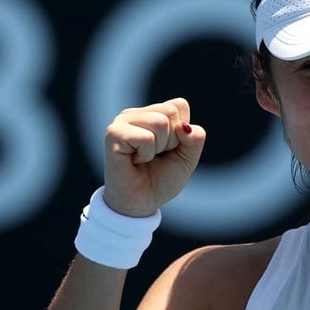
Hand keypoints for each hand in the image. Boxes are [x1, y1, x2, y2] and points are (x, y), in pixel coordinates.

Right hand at [101, 97, 205, 216]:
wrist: (141, 204)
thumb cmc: (161, 179)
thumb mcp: (188, 158)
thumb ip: (195, 139)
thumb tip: (184, 127)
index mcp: (151, 113)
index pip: (179, 105)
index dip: (182, 132)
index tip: (168, 149)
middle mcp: (135, 113)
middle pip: (170, 112)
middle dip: (171, 140)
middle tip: (155, 156)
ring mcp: (122, 122)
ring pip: (160, 122)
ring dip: (159, 148)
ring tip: (144, 158)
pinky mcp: (113, 134)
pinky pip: (146, 138)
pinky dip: (146, 155)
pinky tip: (134, 161)